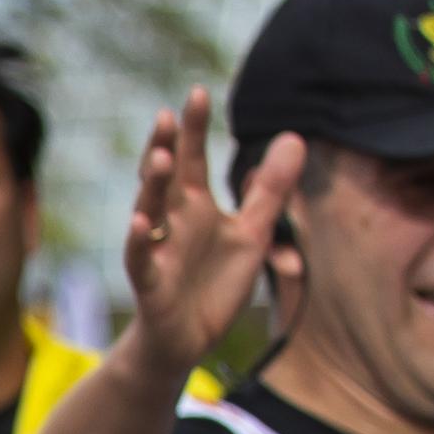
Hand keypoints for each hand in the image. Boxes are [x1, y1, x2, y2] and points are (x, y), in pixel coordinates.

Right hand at [118, 88, 301, 378]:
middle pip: (166, 177)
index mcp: (196, 206)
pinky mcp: (151, 282)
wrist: (187, 340)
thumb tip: (294, 137)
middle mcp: (172, 221)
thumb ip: (270, 189)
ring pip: (149, 211)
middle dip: (165, 147)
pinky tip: (141, 223)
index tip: (196, 92)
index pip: (193, 159)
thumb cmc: (213, 284)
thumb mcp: (252, 233)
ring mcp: (158, 249)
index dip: (193, 129)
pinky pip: (141, 258)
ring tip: (158, 159)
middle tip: (167, 115)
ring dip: (151, 187)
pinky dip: (139, 241)